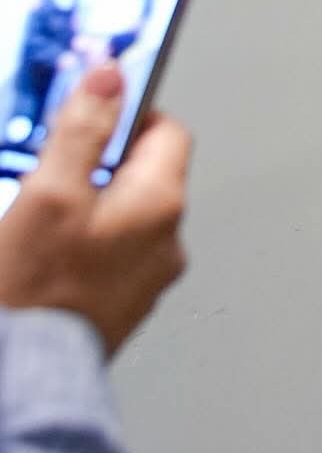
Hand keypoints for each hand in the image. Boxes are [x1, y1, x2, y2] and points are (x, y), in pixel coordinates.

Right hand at [0, 64, 189, 355]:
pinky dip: (85, 242)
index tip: (90, 113)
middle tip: (49, 173)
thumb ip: (83, 130)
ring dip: (89, 205)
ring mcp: (149, 274)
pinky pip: (112, 252)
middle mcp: (169, 238)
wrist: (21, 374)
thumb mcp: (50, 191)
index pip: (167, 131)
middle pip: (144, 172)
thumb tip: (109, 78)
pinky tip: (45, 255)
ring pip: (124, 214)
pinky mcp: (124, 302)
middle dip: (99, 164)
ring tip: (40, 220)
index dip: (128, 115)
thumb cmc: (37, 289)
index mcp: (161, 202)